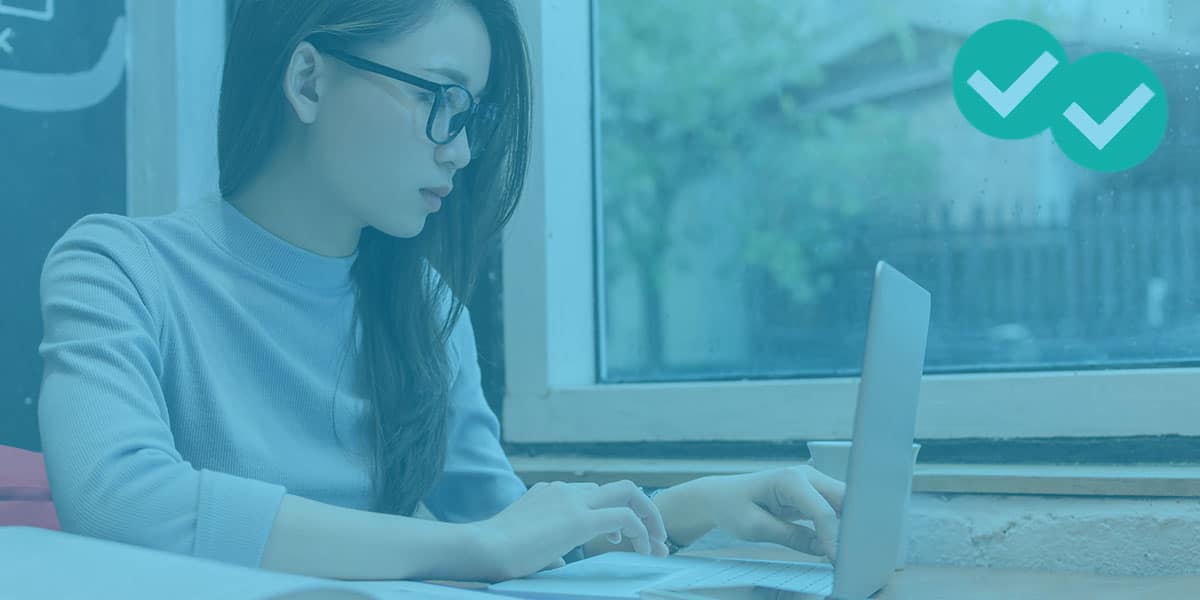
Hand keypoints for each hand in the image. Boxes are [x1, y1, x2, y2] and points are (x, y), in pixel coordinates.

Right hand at [474, 480, 669, 581]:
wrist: (482, 548)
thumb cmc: (496, 554)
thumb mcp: (526, 545)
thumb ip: (548, 548)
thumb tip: (558, 560)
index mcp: (551, 492)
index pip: (594, 493)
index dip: (613, 514)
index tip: (616, 537)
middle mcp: (565, 490)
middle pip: (619, 486)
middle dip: (644, 509)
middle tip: (655, 537)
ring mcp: (572, 501)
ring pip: (628, 492)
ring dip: (649, 518)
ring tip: (657, 545)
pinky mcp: (578, 520)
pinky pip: (625, 517)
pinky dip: (641, 532)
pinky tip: (643, 551)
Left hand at [690, 466, 844, 560]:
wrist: (720, 496)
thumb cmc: (732, 507)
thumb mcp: (755, 527)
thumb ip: (790, 537)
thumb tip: (823, 549)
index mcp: (790, 479)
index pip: (823, 510)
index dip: (834, 537)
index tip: (839, 561)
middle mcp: (806, 475)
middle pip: (844, 500)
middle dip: (852, 527)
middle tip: (854, 557)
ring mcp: (812, 483)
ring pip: (844, 503)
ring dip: (849, 526)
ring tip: (850, 552)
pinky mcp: (813, 494)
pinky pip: (835, 508)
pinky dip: (841, 525)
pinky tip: (840, 544)